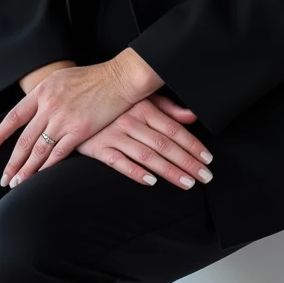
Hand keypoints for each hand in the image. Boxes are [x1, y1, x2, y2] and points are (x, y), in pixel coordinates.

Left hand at [0, 60, 143, 187]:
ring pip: (38, 150)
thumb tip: (35, 110)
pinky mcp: (79, 130)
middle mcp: (49, 105)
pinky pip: (58, 154)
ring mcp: (63, 119)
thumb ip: (47, 95)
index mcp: (43, 91)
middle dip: (12, 162)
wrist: (118, 78)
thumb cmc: (93, 77)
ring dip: (26, 170)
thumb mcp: (62, 78)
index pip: (14, 116)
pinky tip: (40, 178)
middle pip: (24, 139)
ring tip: (17, 183)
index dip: (0, 134)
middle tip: (4, 178)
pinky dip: (47, 168)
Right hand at [73, 93, 213, 189]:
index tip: (207, 159)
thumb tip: (192, 117)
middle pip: (164, 145)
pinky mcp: (98, 148)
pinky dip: (135, 172)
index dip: (192, 145)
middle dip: (187, 162)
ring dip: (168, 171)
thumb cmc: (116, 104)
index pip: (173, 129)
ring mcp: (114, 135)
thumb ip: (168, 108)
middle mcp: (130, 121)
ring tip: (187, 183)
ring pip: (146, 156)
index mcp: (143, 107)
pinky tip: (152, 182)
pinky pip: (119, 162)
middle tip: (205, 177)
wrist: (76, 106)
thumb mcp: (143, 99)